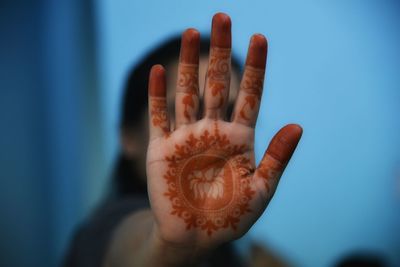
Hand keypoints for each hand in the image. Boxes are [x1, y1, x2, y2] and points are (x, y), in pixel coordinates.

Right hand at [146, 13, 301, 253]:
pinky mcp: (162, 149)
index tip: (260, 37)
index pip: (250, 95)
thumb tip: (298, 125)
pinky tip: (158, 70)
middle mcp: (212, 131)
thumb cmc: (231, 218)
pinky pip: (159, 117)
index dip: (256, 67)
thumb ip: (276, 157)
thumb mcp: (261, 190)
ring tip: (192, 32)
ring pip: (188, 92)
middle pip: (217, 83)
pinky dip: (158, 95)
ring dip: (189, 64)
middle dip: (220, 52)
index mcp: (239, 139)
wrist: (196, 237)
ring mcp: (186, 137)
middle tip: (223, 17)